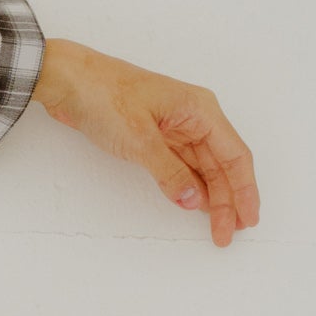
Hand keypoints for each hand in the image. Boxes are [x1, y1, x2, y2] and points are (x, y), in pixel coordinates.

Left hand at [31, 38, 258, 244]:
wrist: (68, 82)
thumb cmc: (104, 96)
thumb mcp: (140, 140)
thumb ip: (170, 173)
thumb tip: (193, 200)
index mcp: (200, 110)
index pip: (235, 156)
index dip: (245, 190)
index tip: (247, 218)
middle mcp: (194, 118)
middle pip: (221, 165)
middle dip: (227, 200)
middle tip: (227, 233)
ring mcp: (174, 128)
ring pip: (203, 168)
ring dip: (210, 196)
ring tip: (218, 225)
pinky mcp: (155, 137)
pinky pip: (181, 166)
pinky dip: (189, 185)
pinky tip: (194, 204)